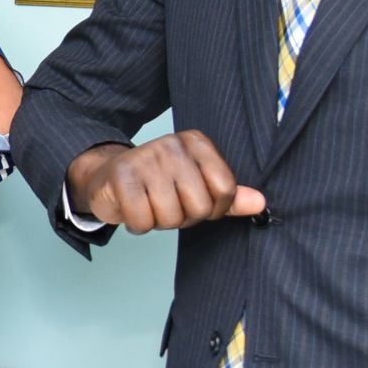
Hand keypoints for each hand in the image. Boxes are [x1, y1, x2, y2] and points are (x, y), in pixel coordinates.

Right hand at [67, 132, 264, 232]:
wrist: (107, 176)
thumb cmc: (158, 183)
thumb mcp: (197, 185)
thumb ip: (229, 196)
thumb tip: (260, 203)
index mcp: (196, 143)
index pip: (226, 189)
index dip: (213, 208)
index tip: (195, 200)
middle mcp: (172, 145)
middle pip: (199, 207)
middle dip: (183, 217)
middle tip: (167, 204)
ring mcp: (145, 159)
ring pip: (171, 218)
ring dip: (159, 222)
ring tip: (149, 204)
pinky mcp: (122, 177)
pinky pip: (143, 221)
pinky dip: (138, 225)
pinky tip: (133, 208)